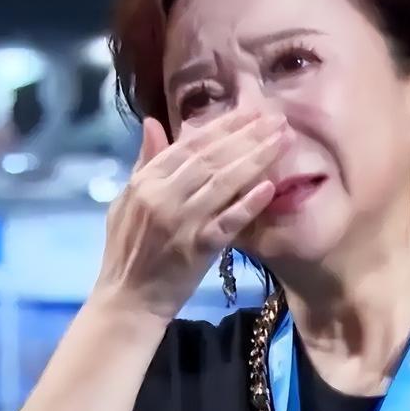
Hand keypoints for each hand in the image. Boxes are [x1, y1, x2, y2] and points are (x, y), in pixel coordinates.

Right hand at [91, 112, 291, 322]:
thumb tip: (152, 123)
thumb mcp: (127, 200)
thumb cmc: (127, 249)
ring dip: (256, 159)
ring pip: (224, 183)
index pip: (190, 145)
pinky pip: (228, 221)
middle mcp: (164, 196)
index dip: (223, 126)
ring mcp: (182, 221)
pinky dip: (248, 204)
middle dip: (248, 135)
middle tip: (277, 118)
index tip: (251, 111)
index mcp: (147, 181)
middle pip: (212, 158)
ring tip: (282, 140)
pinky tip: (270, 186)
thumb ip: (144, 162)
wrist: (127, 299)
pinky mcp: (198, 248)